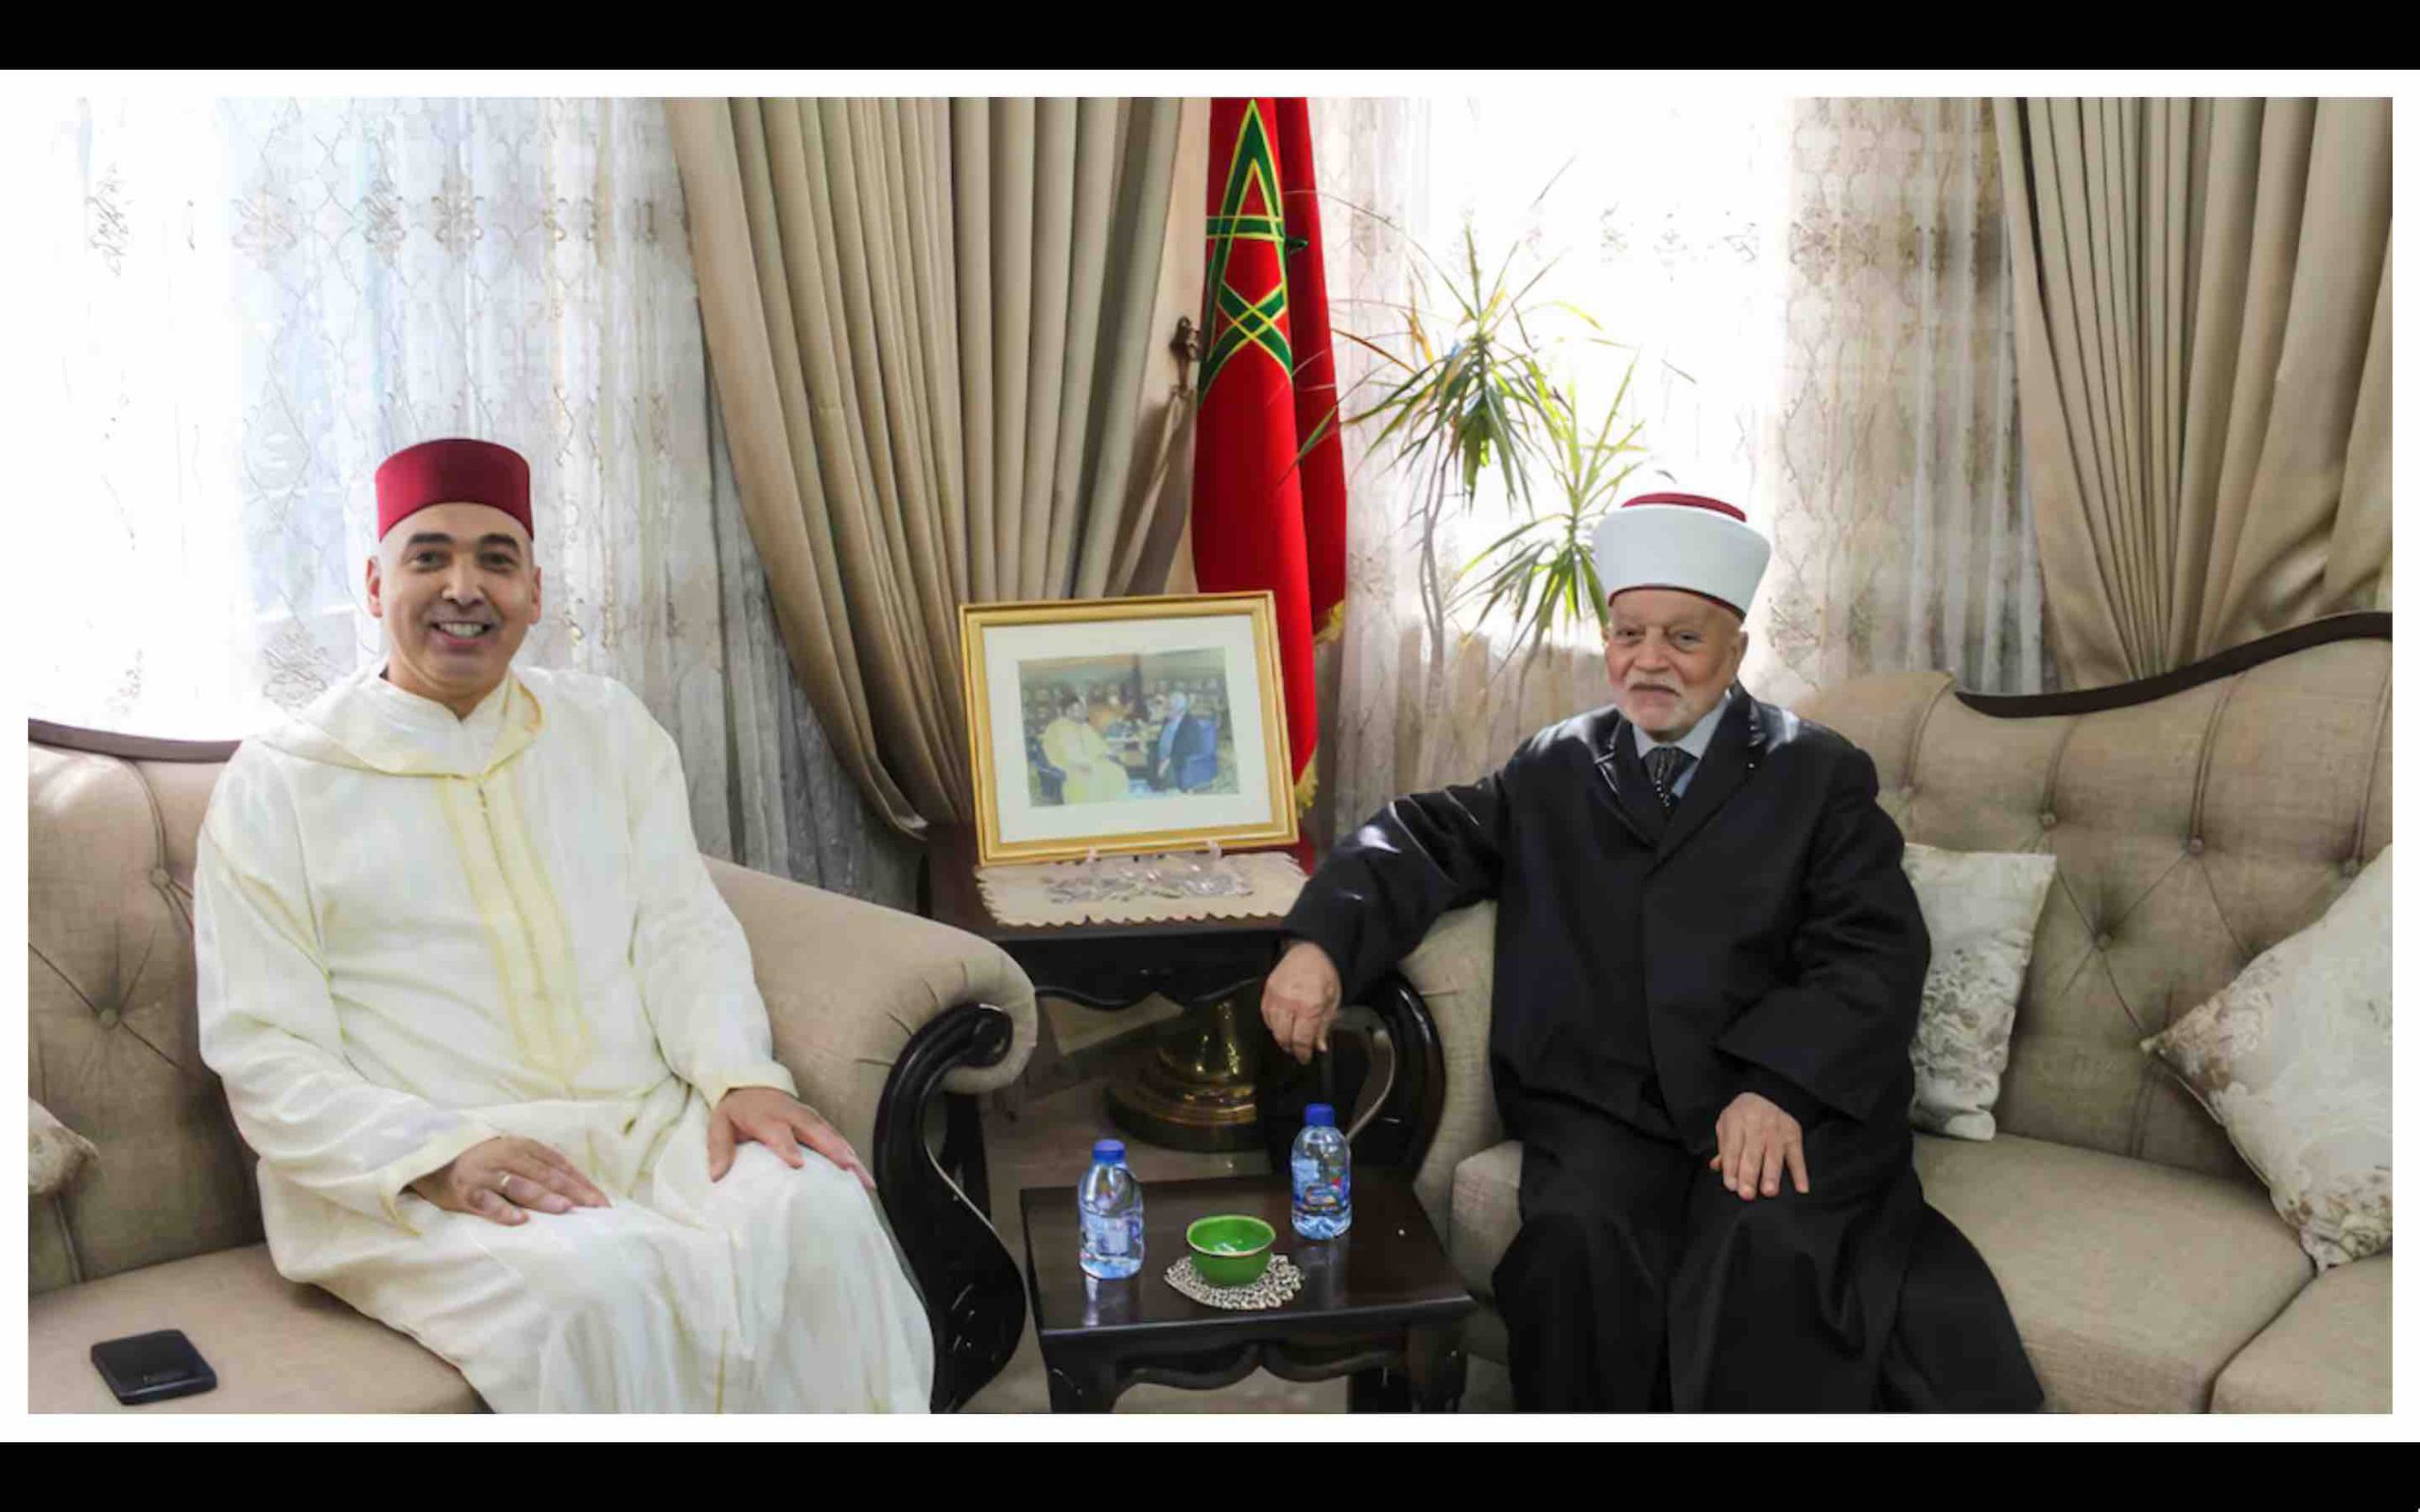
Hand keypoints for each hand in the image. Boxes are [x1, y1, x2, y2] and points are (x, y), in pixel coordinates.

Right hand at [410, 1136, 611, 1226]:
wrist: (435, 1157)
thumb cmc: (485, 1162)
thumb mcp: (515, 1156)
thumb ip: (541, 1169)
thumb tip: (577, 1191)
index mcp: (524, 1147)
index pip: (560, 1165)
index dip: (582, 1183)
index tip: (603, 1202)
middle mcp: (508, 1157)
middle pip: (546, 1175)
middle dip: (573, 1192)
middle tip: (595, 1208)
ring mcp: (488, 1174)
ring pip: (520, 1185)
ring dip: (544, 1197)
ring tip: (565, 1209)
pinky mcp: (467, 1191)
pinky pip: (487, 1201)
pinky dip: (503, 1211)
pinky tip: (520, 1221)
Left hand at [710, 1087, 873, 1193]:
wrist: (749, 1082)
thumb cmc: (736, 1110)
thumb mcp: (719, 1124)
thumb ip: (719, 1148)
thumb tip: (717, 1176)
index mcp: (766, 1116)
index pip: (778, 1132)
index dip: (788, 1147)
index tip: (799, 1165)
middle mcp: (792, 1115)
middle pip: (815, 1132)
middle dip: (833, 1150)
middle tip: (849, 1169)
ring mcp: (808, 1116)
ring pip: (833, 1135)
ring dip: (850, 1155)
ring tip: (865, 1179)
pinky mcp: (817, 1121)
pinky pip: (838, 1138)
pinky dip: (851, 1154)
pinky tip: (863, 1174)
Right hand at [1262, 939, 1342, 1064]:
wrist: (1311, 950)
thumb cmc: (1325, 973)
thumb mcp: (1333, 1000)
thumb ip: (1325, 1025)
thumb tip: (1320, 1046)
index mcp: (1309, 1007)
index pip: (1301, 1040)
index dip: (1303, 1053)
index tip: (1305, 1058)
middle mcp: (1289, 1004)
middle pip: (1284, 1037)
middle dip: (1291, 1048)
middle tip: (1298, 1052)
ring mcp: (1275, 997)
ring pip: (1273, 1028)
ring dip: (1281, 1037)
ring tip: (1289, 1040)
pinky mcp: (1267, 991)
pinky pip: (1265, 1015)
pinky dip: (1272, 1024)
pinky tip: (1280, 1026)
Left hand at [1708, 1092, 1808, 1200]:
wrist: (1769, 1092)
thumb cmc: (1743, 1116)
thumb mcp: (1727, 1123)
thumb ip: (1724, 1147)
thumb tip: (1717, 1168)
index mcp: (1737, 1119)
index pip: (1733, 1147)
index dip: (1731, 1167)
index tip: (1731, 1185)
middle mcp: (1758, 1122)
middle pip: (1752, 1152)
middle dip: (1749, 1174)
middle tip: (1747, 1194)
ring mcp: (1777, 1128)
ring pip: (1774, 1154)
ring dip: (1771, 1174)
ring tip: (1769, 1192)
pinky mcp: (1793, 1133)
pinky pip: (1797, 1155)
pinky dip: (1800, 1172)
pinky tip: (1801, 1188)